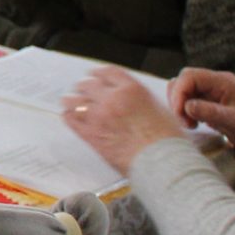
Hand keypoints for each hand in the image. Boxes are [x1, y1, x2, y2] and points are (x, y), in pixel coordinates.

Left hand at [62, 66, 189, 173]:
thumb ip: (140, 99)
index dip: (99, 73)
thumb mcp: (160, 108)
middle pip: (88, 83)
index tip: (95, 75)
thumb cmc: (167, 140)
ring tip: (72, 101)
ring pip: (74, 100)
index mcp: (131, 89)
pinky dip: (68, 115)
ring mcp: (98, 116)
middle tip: (83, 89)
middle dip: (85, 86)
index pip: (108, 72)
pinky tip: (69, 115)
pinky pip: (70, 119)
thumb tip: (131, 97)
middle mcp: (112, 99)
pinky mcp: (90, 134)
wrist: (162, 162)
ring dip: (73, 100)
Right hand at [167, 67, 234, 153]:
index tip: (180, 113)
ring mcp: (208, 91)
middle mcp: (213, 83)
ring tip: (190, 124)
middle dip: (177, 101)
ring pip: (182, 91)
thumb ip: (211, 112)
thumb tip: (186, 107)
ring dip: (179, 107)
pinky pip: (186, 100)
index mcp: (221, 81)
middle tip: (185, 122)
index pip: (189, 76)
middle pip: (182, 82)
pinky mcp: (206, 101)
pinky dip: (184, 111)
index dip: (179, 93)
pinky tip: (194, 123)